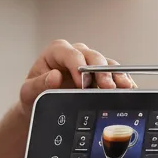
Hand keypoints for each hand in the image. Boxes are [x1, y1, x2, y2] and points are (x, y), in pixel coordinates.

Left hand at [20, 39, 135, 112]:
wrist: (41, 105)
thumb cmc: (34, 94)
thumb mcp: (29, 91)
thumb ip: (39, 84)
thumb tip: (54, 76)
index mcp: (57, 52)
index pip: (71, 54)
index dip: (78, 67)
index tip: (81, 83)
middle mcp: (75, 54)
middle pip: (93, 57)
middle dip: (101, 72)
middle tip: (107, 86)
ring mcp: (89, 63)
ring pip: (107, 64)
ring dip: (116, 75)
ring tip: (124, 87)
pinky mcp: (100, 74)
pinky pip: (114, 73)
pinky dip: (121, 80)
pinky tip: (128, 89)